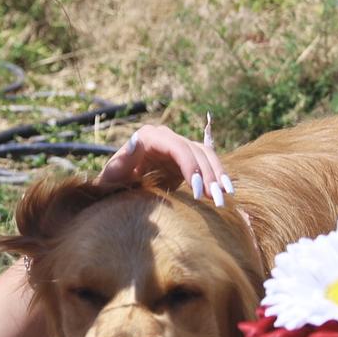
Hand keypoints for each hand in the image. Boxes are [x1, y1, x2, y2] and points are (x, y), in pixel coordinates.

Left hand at [96, 121, 232, 206]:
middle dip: (208, 175)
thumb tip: (137, 141)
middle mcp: (165, 137)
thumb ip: (122, 161)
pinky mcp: (186, 159)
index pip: (177, 147)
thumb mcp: (111, 176)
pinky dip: (218, 176)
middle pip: (195, 151)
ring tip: (225, 197)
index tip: (197, 191)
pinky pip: (207, 163)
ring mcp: (177, 146)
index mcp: (148, 137)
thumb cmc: (111, 184)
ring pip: (206, 155)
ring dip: (218, 175)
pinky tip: (226, 192)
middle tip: (217, 200)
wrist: (116, 190)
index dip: (190, 166)